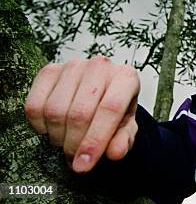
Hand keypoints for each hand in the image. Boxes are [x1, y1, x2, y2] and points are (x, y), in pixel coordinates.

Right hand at [24, 56, 139, 172]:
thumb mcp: (126, 128)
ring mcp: (73, 66)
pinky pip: (34, 106)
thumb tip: (115, 153)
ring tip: (67, 143)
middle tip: (75, 159)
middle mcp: (100, 66)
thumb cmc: (115, 111)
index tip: (84, 165)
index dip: (95, 140)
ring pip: (55, 111)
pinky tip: (54, 129)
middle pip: (80, 113)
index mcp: (126, 77)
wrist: (100, 92)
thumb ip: (123, 140)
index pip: (110, 108)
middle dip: (74, 145)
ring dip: (58, 137)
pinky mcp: (48, 71)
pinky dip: (40, 126)